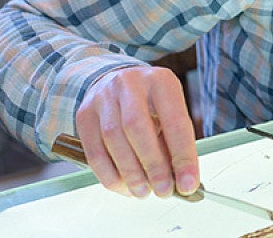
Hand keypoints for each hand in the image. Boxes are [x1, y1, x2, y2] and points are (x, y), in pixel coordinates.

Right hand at [74, 66, 198, 198]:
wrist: (114, 82)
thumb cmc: (150, 102)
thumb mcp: (169, 111)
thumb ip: (174, 142)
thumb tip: (182, 181)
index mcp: (161, 81)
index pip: (175, 121)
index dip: (183, 156)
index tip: (188, 183)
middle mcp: (130, 84)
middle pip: (138, 128)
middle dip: (152, 165)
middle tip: (163, 191)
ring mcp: (103, 97)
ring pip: (113, 140)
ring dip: (130, 173)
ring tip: (143, 192)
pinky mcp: (84, 114)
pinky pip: (94, 151)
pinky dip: (109, 175)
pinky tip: (123, 187)